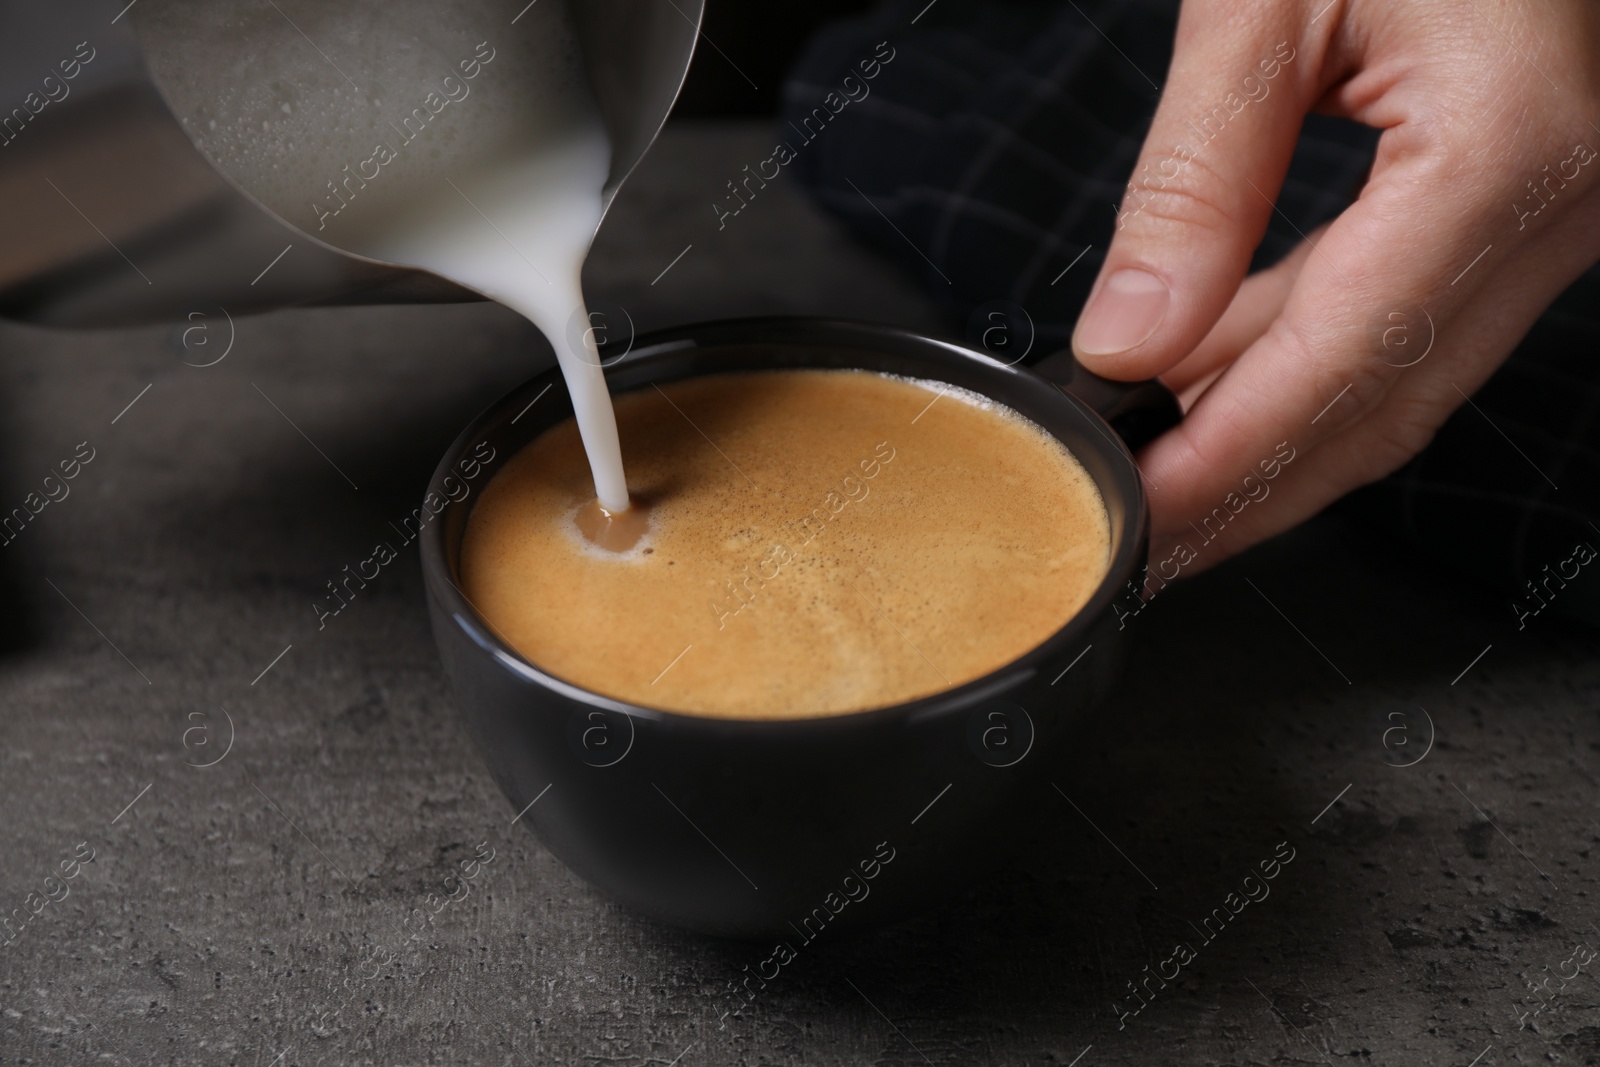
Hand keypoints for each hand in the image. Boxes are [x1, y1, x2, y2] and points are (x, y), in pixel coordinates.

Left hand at [1072, 0, 1599, 571]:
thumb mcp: (1272, 3)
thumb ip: (1200, 181)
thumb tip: (1128, 340)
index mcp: (1507, 155)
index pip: (1343, 364)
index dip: (1229, 465)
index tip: (1136, 525)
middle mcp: (1557, 209)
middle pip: (1379, 411)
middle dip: (1247, 493)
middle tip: (1132, 546)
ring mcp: (1553, 217)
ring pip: (1395, 385)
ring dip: (1266, 445)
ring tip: (1149, 482)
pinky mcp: (1521, 207)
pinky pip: (1403, 324)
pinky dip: (1297, 370)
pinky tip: (1206, 387)